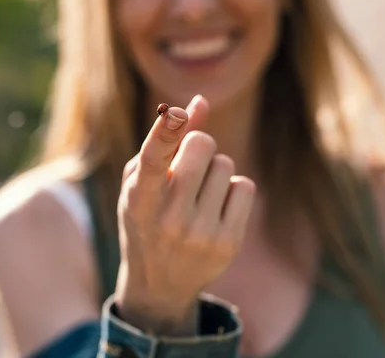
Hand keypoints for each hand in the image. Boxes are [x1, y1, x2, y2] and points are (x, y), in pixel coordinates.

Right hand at [115, 95, 254, 335]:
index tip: (174, 114)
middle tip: (188, 165)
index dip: (165, 133)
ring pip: (225, 165)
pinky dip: (232, 190)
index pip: (153, 160)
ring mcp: (201, 233)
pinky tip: (216, 209)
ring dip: (214, 171)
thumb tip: (202, 102)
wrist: (159, 283)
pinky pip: (245, 187)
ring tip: (198, 196)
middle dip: (198, 144)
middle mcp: (169, 218)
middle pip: (203, 145)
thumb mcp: (143, 182)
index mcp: (140, 200)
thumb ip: (167, 141)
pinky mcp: (228, 243)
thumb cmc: (148, 218)